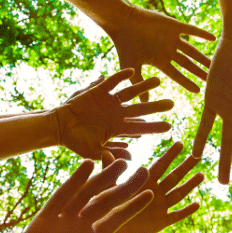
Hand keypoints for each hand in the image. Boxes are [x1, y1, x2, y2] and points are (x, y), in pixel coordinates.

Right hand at [0, 159, 152, 232]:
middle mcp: (77, 227)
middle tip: (144, 170)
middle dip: (125, 186)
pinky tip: (88, 164)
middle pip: (106, 202)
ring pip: (87, 194)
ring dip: (104, 177)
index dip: (133, 206)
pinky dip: (75, 180)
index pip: (116, 218)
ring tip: (123, 162)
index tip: (150, 193)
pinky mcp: (44, 219)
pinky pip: (62, 196)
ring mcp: (61, 221)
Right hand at [56, 68, 173, 159]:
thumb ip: (111, 155)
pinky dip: (120, 77)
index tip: (170, 127)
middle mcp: (116, 113)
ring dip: (143, 87)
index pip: (140, 127)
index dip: (154, 127)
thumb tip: (131, 160)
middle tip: (172, 103)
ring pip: (130, 93)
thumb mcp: (94, 152)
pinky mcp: (97, 91)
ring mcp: (108, 101)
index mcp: (117, 127)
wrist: (59, 128)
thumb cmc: (76, 142)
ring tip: (158, 80)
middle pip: (140, 108)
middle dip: (155, 106)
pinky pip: (112, 82)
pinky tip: (131, 71)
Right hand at [106, 6, 215, 101]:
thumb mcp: (132, 69)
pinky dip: (201, 34)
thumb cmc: (124, 46)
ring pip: (191, 49)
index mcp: (159, 61)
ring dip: (202, 56)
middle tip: (213, 79)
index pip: (177, 75)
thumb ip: (140, 84)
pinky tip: (213, 38)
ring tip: (215, 63)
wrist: (122, 22)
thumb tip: (145, 104)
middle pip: (187, 64)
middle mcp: (167, 50)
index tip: (199, 91)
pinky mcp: (173, 25)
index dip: (187, 82)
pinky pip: (191, 30)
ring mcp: (171, 38)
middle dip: (199, 72)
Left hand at [106, 142, 203, 232]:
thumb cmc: (108, 207)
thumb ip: (110, 170)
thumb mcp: (109, 187)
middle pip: (173, 177)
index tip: (180, 143)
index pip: (160, 165)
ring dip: (190, 185)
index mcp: (144, 182)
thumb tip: (104, 151)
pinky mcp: (161, 222)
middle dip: (185, 166)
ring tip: (202, 175)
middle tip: (197, 155)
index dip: (170, 155)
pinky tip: (197, 204)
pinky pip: (177, 215)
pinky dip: (187, 210)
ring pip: (179, 194)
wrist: (109, 231)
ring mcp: (160, 207)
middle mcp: (155, 192)